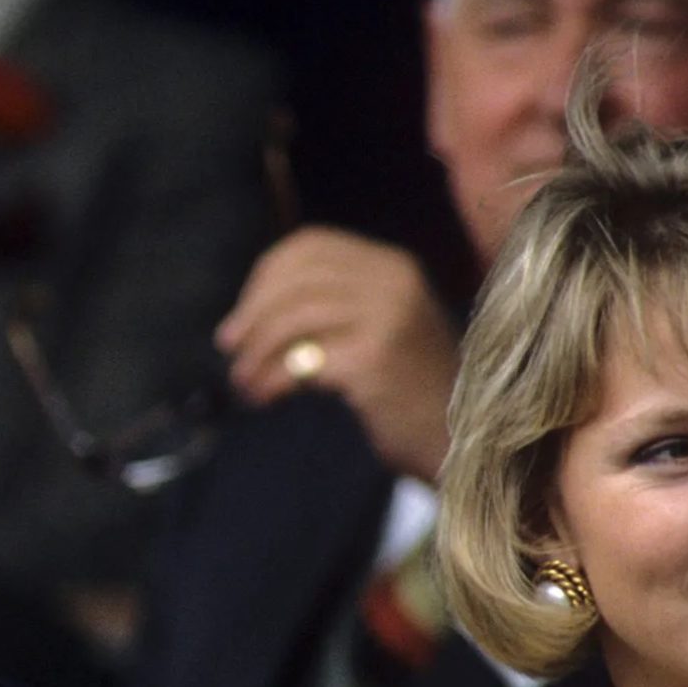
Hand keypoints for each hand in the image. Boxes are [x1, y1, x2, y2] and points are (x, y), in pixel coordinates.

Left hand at [214, 227, 460, 483]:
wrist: (460, 441)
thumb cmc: (408, 389)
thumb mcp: (376, 328)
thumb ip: (328, 305)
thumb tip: (249, 311)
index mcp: (391, 265)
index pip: (311, 245)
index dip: (265, 276)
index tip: (243, 314)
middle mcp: (393, 281)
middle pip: (296, 278)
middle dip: (252, 313)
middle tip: (228, 347)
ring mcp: (388, 318)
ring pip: (293, 318)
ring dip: (255, 352)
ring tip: (243, 381)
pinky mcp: (375, 360)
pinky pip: (300, 362)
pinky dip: (271, 379)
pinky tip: (264, 397)